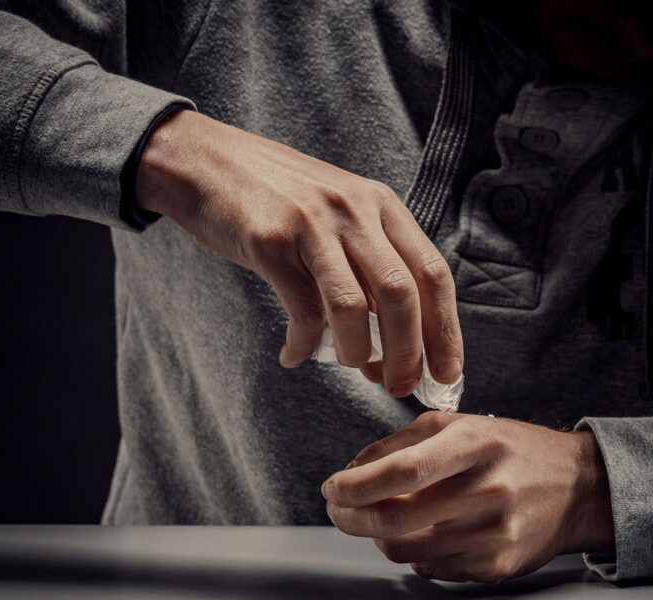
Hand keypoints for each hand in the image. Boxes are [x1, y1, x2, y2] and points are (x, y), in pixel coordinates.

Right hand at [135, 110, 462, 395]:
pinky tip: (295, 354)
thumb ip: (368, 268)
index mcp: (382, 205)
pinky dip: (303, 344)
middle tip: (400, 385)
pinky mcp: (270, 241)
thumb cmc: (278, 198)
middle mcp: (355, 210)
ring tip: (351, 366)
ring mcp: (313, 223)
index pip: (433, 273)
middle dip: (408, 352)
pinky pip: (300, 309)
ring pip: (354, 305)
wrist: (205, 160)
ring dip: (357, 350)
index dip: (445, 329)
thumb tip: (391, 345)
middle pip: (402, 294)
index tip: (447, 372)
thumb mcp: (340, 215)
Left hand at [322, 412, 614, 582]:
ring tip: (377, 519)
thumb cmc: (511, 449)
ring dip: (377, 536)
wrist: (579, 487)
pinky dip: (413, 553)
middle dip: (350, 517)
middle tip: (337, 509)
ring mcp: (494, 534)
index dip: (355, 484)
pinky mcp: (497, 566)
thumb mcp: (461, 425)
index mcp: (476, 444)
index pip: (401, 470)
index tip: (332, 488)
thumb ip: (401, 442)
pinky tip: (421, 533)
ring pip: (405, 550)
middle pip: (395, 518)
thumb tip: (351, 472)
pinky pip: (431, 569)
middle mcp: (488, 489)